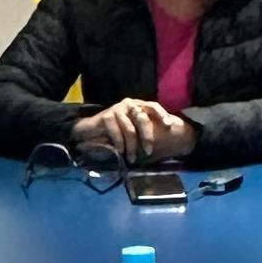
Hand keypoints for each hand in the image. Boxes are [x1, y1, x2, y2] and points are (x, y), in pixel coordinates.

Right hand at [74, 98, 188, 162]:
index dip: (162, 115)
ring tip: (133, 158)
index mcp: (138, 105)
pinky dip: (120, 143)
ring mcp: (118, 109)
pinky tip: (121, 151)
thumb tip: (166, 139)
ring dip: (132, 146)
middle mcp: (129, 104)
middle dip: (147, 137)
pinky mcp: (107, 116)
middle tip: (149, 152)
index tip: (169, 126)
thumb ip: (144, 128)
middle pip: (142, 119)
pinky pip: (117, 132)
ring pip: (130, 129)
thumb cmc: (116, 130)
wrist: (91, 129)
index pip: (153, 106)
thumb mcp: (132, 127)